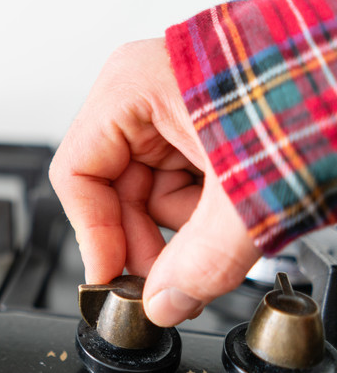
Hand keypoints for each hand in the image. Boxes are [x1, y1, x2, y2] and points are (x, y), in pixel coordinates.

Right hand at [49, 38, 261, 326]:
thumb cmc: (319, 93)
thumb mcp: (250, 193)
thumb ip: (201, 259)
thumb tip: (164, 302)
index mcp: (132, 89)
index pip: (78, 174)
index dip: (93, 235)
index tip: (113, 280)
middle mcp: (144, 95)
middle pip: (114, 189)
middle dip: (147, 242)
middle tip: (172, 286)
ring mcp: (175, 109)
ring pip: (151, 192)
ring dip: (183, 230)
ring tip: (224, 243)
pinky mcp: (203, 125)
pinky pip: (182, 182)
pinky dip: (203, 214)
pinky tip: (235, 221)